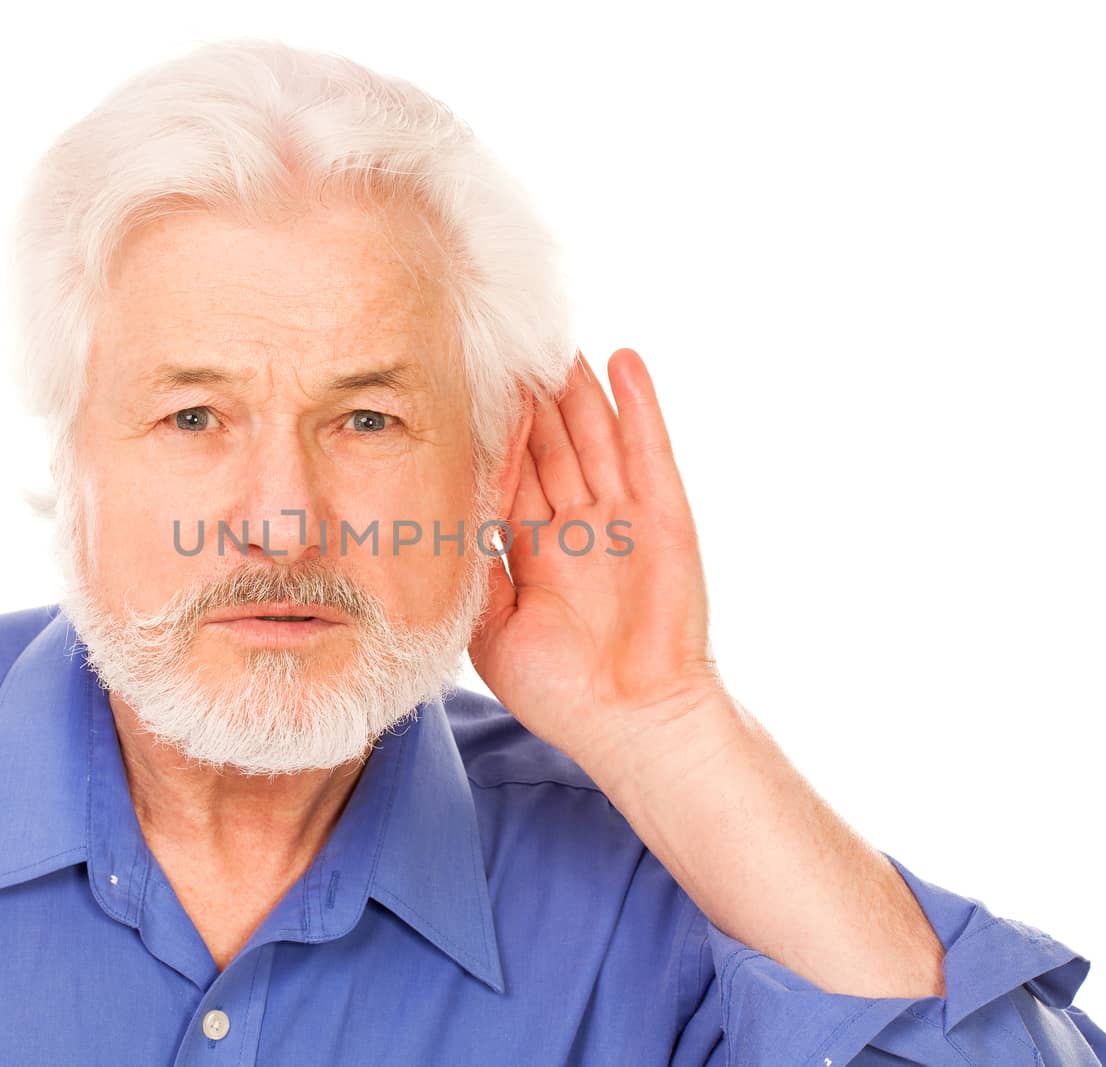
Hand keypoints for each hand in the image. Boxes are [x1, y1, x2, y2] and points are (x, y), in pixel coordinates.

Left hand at [468, 348, 729, 773]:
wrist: (631, 722)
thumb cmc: (560, 690)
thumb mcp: (491, 629)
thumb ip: (474, 570)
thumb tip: (442, 517)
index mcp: (535, 550)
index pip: (509, 476)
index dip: (492, 435)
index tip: (465, 385)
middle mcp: (577, 526)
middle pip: (551, 445)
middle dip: (531, 398)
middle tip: (509, 343)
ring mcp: (622, 518)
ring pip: (594, 437)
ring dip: (577, 390)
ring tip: (557, 340)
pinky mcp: (663, 517)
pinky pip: (648, 452)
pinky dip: (638, 407)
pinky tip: (622, 363)